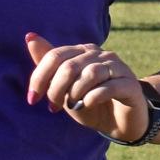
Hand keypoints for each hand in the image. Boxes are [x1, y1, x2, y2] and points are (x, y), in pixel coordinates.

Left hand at [26, 32, 147, 142]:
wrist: (118, 123)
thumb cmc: (89, 103)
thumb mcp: (64, 87)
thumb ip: (49, 64)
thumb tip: (30, 36)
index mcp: (83, 51)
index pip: (55, 56)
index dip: (39, 77)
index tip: (32, 99)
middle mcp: (101, 54)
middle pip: (70, 66)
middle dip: (55, 89)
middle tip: (53, 107)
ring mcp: (118, 68)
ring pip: (90, 74)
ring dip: (75, 94)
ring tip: (73, 106)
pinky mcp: (130, 84)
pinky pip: (109, 87)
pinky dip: (93, 97)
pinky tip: (88, 104)